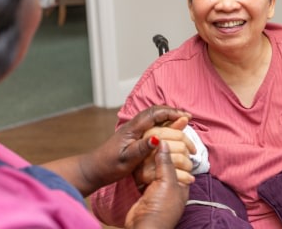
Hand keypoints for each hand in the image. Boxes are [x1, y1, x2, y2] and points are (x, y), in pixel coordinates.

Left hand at [51, 105, 191, 195]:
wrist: (94, 169)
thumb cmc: (109, 166)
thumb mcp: (127, 159)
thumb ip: (142, 148)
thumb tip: (158, 138)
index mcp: (133, 128)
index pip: (155, 114)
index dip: (172, 113)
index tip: (186, 117)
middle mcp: (133, 125)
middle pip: (156, 111)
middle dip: (173, 111)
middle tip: (188, 116)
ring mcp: (133, 129)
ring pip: (154, 116)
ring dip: (169, 116)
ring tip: (182, 120)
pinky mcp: (133, 135)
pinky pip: (151, 123)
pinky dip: (163, 122)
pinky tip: (169, 128)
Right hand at [125, 140, 188, 228]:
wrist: (143, 226)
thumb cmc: (161, 209)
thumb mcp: (167, 183)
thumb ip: (166, 163)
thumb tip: (163, 142)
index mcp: (182, 184)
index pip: (182, 162)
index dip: (177, 150)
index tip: (170, 138)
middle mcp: (171, 186)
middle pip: (169, 164)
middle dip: (165, 154)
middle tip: (158, 140)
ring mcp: (157, 189)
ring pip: (156, 167)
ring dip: (152, 158)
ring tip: (148, 145)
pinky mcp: (144, 190)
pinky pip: (145, 174)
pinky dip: (144, 166)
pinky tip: (140, 157)